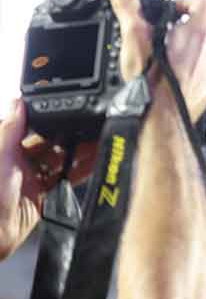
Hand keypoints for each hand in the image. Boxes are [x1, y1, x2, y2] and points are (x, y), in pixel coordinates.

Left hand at [4, 99, 100, 258]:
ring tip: (102, 140)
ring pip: (62, 160)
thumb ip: (11, 128)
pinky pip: (65, 180)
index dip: (53, 118)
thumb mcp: (0, 155)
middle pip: (52, 143)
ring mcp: (32, 179)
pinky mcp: (42, 197)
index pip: (33, 127)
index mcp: (6, 149)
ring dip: (81, 151)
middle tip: (94, 124)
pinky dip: (82, 171)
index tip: (72, 109)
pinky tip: (96, 163)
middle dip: (72, 134)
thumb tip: (18, 101)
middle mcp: (19, 162)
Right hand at [107, 0, 205, 122]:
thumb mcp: (135, 37)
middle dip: (183, 24)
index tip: (165, 12)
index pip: (203, 1)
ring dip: (187, 45)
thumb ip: (128, 7)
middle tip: (160, 33)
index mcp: (201, 32)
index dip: (183, 2)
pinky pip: (205, 67)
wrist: (161, 119)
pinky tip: (169, 73)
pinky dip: (190, 65)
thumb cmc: (152, 81)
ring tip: (162, 53)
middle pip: (205, 23)